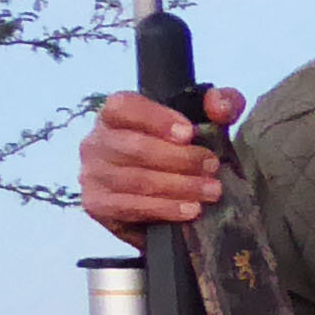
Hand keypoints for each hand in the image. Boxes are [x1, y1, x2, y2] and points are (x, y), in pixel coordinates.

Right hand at [78, 85, 245, 234]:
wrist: (169, 195)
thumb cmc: (183, 150)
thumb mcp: (208, 121)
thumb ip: (222, 103)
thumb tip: (219, 106)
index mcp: (115, 114)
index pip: (124, 107)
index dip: (157, 119)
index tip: (189, 133)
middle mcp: (96, 141)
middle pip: (135, 147)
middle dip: (180, 159)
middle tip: (213, 167)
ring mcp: (92, 174)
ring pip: (136, 179)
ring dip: (179, 187)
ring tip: (211, 191)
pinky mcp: (96, 205)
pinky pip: (129, 207)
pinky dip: (163, 209)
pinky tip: (190, 210)